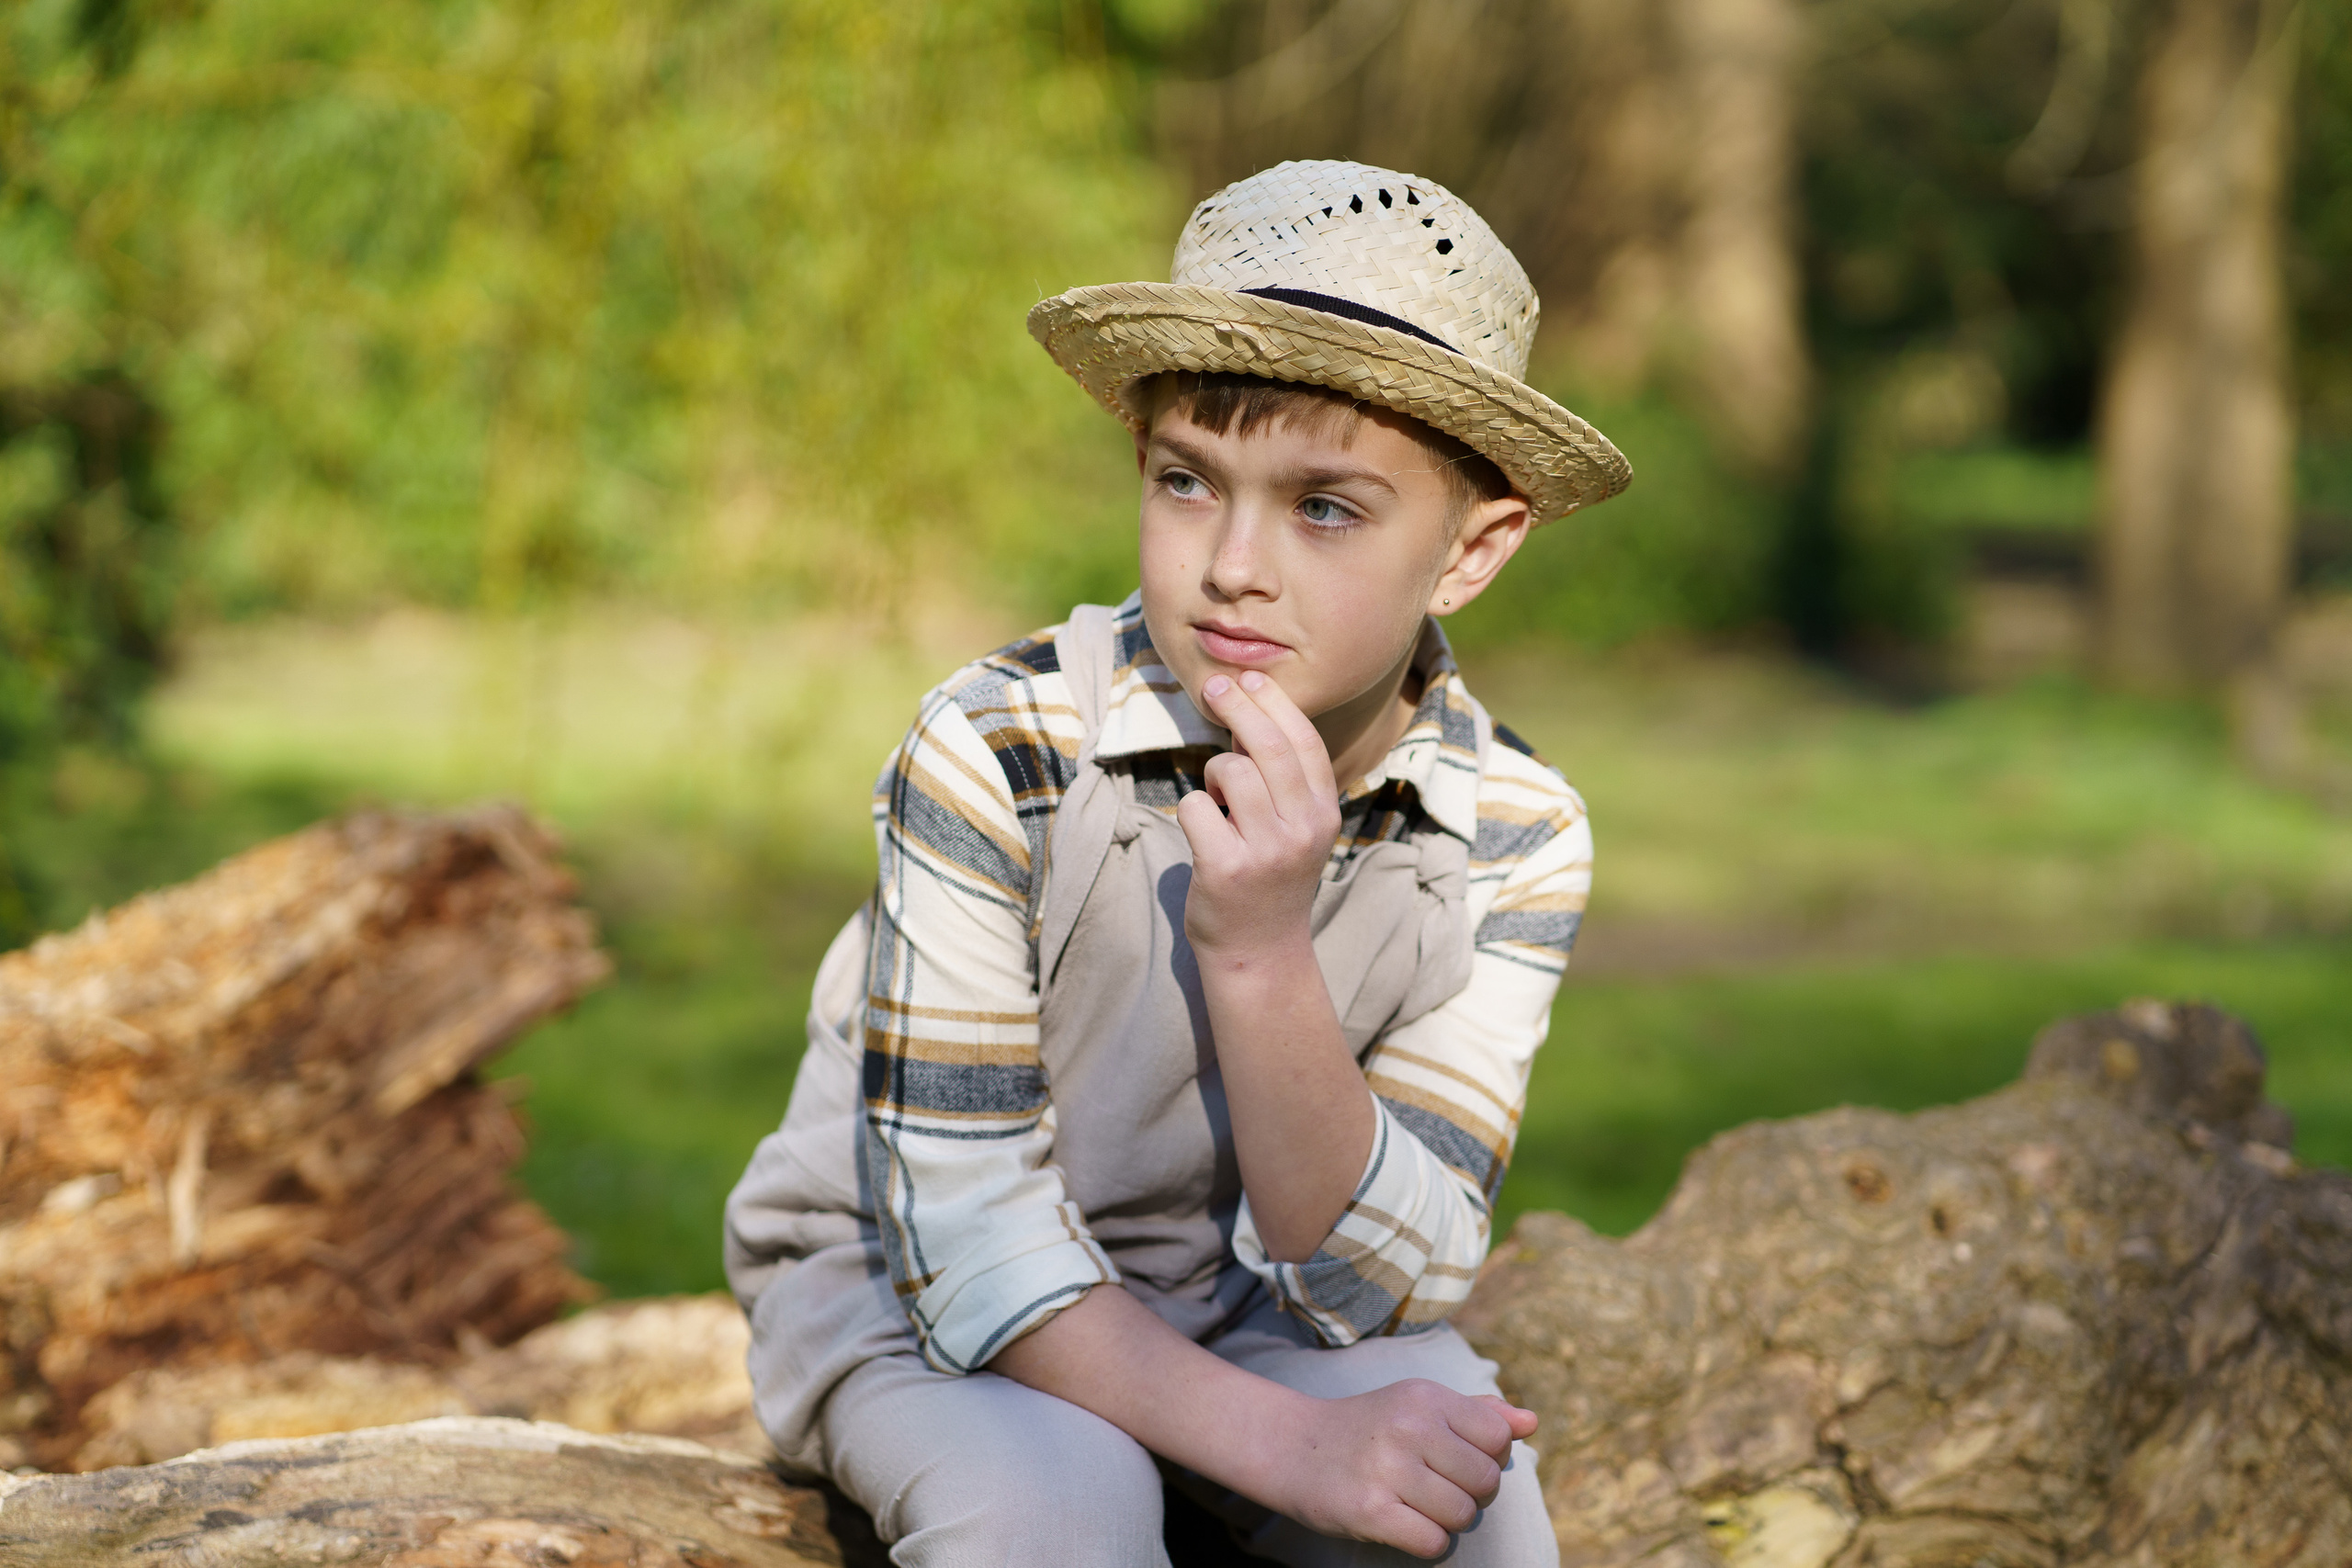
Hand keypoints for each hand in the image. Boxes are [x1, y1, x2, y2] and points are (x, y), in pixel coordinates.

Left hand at [1177, 670, 1341, 956]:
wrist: (1259, 951)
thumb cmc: (1271, 879)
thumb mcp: (1296, 829)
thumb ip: (1283, 781)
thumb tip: (1250, 712)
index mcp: (1324, 813)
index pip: (1304, 741)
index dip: (1274, 701)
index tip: (1249, 678)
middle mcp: (1303, 829)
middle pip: (1267, 745)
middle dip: (1238, 705)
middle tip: (1214, 688)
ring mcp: (1266, 850)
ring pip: (1230, 771)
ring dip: (1213, 774)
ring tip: (1218, 799)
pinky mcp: (1225, 868)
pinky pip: (1195, 807)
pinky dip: (1193, 810)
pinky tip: (1204, 832)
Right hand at [1260, 1380, 1538, 1558]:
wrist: (1293, 1447)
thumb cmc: (1368, 1428)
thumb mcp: (1418, 1404)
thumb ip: (1477, 1413)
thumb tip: (1531, 1423)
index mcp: (1425, 1396)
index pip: (1498, 1438)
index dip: (1486, 1457)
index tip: (1456, 1459)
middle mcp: (1408, 1427)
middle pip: (1486, 1481)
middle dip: (1469, 1493)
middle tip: (1434, 1485)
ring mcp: (1387, 1469)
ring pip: (1462, 1515)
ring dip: (1446, 1520)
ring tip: (1416, 1504)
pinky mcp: (1369, 1511)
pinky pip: (1433, 1542)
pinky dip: (1425, 1541)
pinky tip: (1402, 1522)